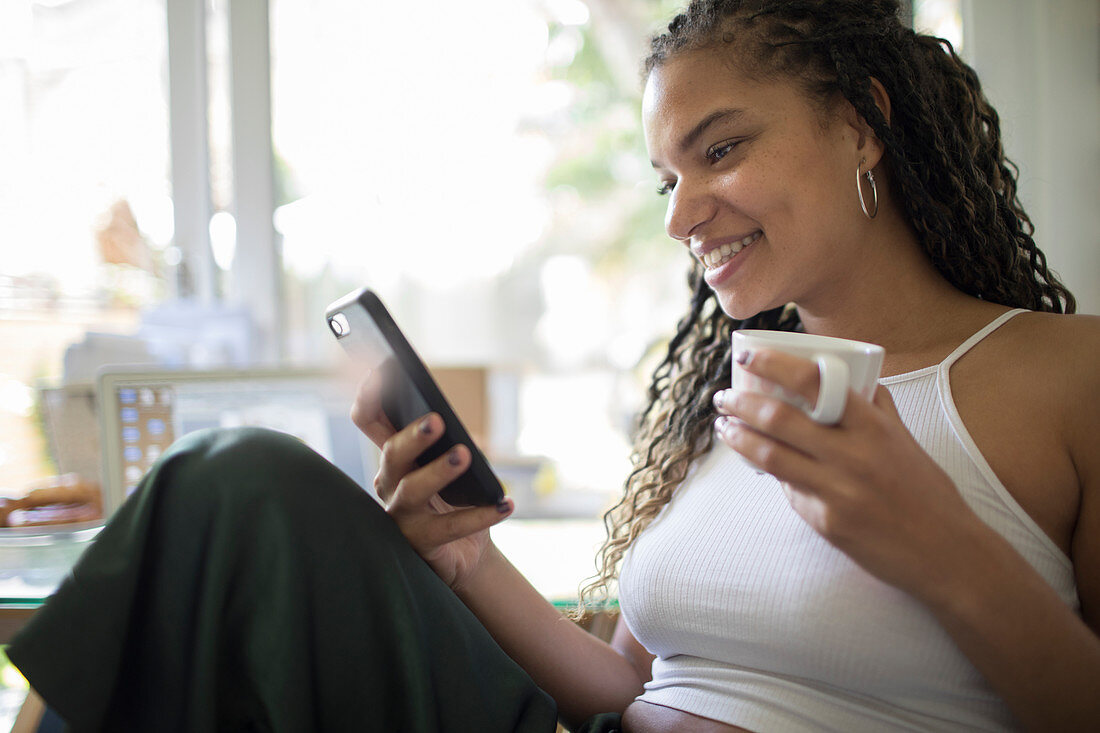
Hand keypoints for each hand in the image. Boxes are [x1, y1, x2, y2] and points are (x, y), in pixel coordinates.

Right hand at [350, 370, 513, 589]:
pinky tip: (505, 504)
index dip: (369, 395)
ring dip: (439, 470)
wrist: (466, 551)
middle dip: (413, 435)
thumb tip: (455, 424)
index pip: (369, 419)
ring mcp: (399, 515)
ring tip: (465, 455)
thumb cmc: (457, 498)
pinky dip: (480, 515)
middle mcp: (389, 482)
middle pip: (392, 452)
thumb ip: (449, 439)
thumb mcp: (453, 462)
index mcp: (394, 455)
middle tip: (437, 420)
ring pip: (412, 488)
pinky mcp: (418, 543)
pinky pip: (448, 527)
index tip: (382, 370)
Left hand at [713, 347, 984, 600]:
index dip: (772, 364)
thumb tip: (848, 374)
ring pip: (770, 456)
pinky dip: (772, 474)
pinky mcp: (827, 523)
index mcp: (874, 426)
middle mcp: (854, 455)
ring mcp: (838, 491)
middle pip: (779, 419)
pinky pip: (789, 492)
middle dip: (741, 403)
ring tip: (724, 426)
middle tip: (723, 397)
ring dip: (738, 437)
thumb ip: (875, 406)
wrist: (947, 553)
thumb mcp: (905, 439)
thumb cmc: (925, 491)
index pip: (814, 381)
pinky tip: (760, 464)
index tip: (745, 356)